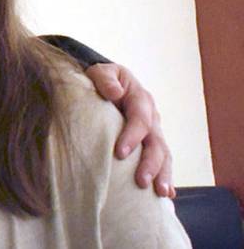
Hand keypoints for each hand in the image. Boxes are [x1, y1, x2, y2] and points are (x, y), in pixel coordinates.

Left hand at [84, 62, 174, 197]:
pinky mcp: (151, 145)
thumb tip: (115, 92)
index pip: (140, 118)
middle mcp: (152, 117)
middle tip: (141, 181)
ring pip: (164, 155)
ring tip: (161, 193)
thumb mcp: (101, 72)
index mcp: (140, 98)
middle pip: (156, 142)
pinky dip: (167, 178)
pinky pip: (162, 163)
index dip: (132, 136)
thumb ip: (105, 79)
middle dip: (151, 163)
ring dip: (163, 174)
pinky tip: (167, 196)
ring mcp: (154, 132)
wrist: (107, 84)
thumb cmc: (101, 80)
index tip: (120, 153)